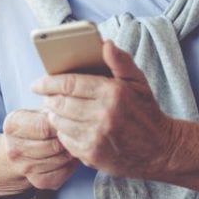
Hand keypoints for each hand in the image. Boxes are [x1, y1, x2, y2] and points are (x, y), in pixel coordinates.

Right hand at [1, 109, 78, 189]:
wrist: (20, 149)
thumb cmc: (35, 125)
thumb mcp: (39, 110)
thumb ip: (53, 108)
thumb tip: (72, 109)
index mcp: (13, 125)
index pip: (45, 127)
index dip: (61, 124)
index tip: (68, 120)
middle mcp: (14, 149)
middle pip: (54, 145)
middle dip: (67, 138)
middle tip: (73, 132)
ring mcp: (24, 167)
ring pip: (60, 159)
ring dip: (70, 151)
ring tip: (70, 142)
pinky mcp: (37, 181)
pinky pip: (63, 173)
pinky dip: (70, 164)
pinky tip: (67, 155)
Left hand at [31, 41, 174, 178]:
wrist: (160, 150)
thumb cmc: (146, 111)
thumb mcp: (138, 82)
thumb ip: (120, 61)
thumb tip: (106, 43)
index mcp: (112, 93)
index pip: (70, 84)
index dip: (49, 82)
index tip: (38, 83)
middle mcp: (102, 116)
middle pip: (60, 103)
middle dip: (49, 98)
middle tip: (47, 95)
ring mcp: (96, 137)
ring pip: (60, 122)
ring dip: (54, 114)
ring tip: (56, 109)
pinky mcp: (92, 155)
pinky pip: (65, 141)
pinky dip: (62, 132)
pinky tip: (68, 126)